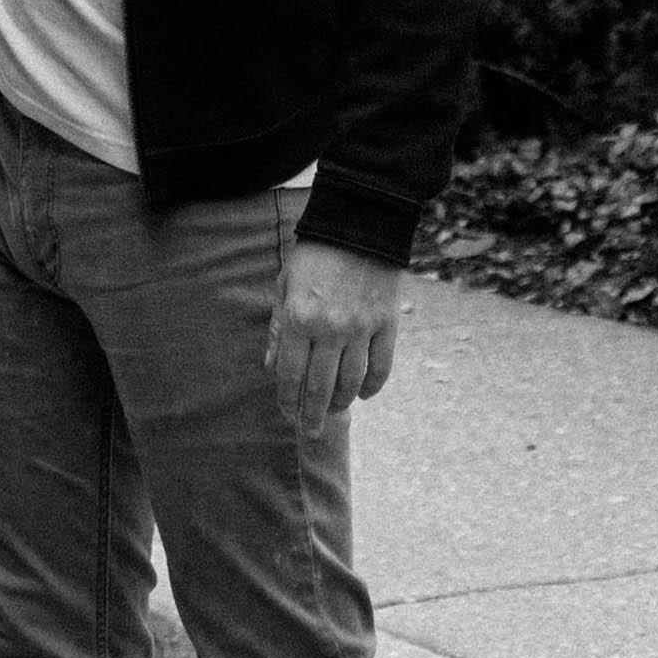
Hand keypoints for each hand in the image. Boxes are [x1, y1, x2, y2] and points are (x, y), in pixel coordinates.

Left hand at [262, 233, 399, 422]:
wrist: (359, 225)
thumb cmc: (314, 255)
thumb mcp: (285, 285)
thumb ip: (278, 329)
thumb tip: (271, 368)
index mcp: (299, 318)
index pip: (290, 374)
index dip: (287, 400)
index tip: (287, 415)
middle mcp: (330, 329)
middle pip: (320, 387)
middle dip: (313, 415)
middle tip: (310, 432)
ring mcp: (361, 328)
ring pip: (351, 382)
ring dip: (340, 403)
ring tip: (333, 413)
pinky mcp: (386, 324)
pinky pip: (380, 367)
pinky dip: (372, 386)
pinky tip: (363, 395)